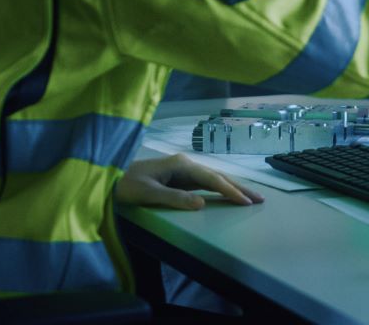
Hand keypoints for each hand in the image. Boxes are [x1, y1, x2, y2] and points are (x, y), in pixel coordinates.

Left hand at [115, 154, 264, 209]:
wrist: (108, 178)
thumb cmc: (125, 185)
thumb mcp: (148, 193)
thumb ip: (174, 198)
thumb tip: (203, 203)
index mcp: (180, 164)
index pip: (211, 179)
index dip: (230, 190)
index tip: (245, 202)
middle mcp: (185, 164)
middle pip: (217, 176)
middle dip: (239, 187)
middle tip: (260, 199)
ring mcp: (182, 171)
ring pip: (213, 180)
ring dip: (232, 188)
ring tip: (250, 198)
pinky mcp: (179, 178)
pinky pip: (205, 184)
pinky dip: (219, 190)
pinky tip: (228, 194)